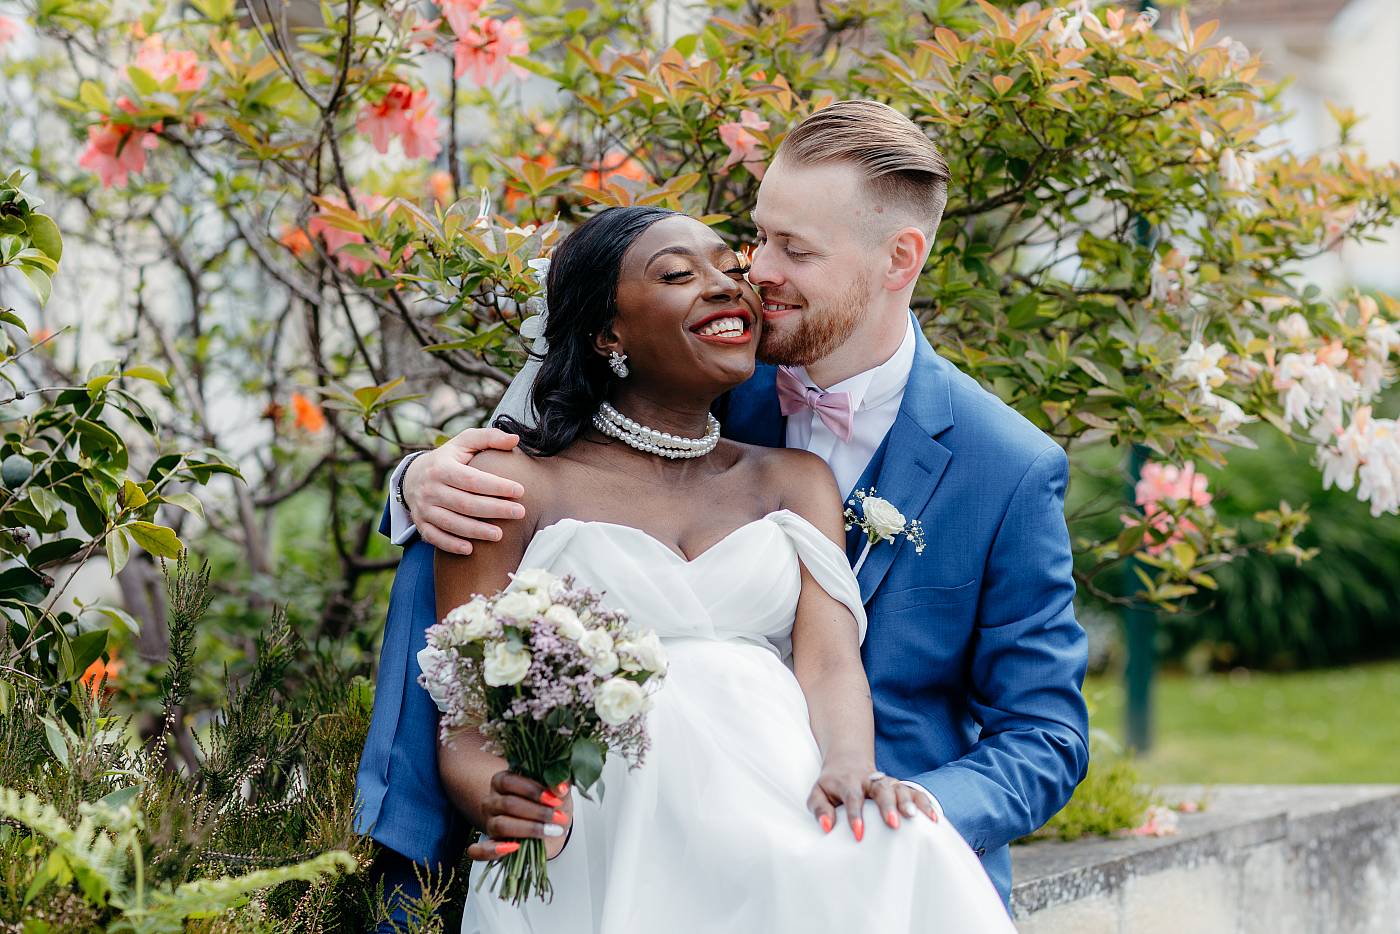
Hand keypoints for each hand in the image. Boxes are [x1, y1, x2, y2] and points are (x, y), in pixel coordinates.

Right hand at [403, 427, 525, 554]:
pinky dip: (451, 545)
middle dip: (494, 510)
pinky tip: (470, 550)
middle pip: (465, 503)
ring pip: (451, 523)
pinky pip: (435, 538)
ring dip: (476, 531)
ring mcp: (424, 508)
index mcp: (442, 467)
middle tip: (520, 513)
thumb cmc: (449, 459)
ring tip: (500, 535)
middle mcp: (430, 489)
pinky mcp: (421, 524)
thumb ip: (489, 438)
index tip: (520, 491)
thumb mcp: (464, 442)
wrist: (413, 476)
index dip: (497, 486)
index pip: (472, 480)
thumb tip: (515, 439)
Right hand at [466, 771, 574, 860]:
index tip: (554, 799)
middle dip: (536, 811)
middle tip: (558, 817)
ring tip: (550, 831)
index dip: (532, 790)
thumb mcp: (559, 792)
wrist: (552, 826)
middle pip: (508, 804)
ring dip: (528, 829)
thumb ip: (560, 785)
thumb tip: (560, 788)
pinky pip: (481, 851)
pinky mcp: (491, 845)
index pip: (509, 781)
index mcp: (502, 781)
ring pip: (501, 825)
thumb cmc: (551, 805)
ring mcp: (490, 823)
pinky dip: (493, 851)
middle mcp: (492, 801)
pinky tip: (513, 848)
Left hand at [807, 760, 937, 840]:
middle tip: (893, 824)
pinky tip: (933, 819)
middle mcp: (870, 780)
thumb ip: (819, 809)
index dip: (855, 815)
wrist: (848, 762)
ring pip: (900, 788)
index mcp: (848, 782)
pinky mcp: (899, 786)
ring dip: (908, 803)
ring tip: (914, 818)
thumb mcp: (818, 793)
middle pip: (881, 790)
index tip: (859, 834)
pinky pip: (914, 792)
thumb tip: (826, 827)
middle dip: (888, 806)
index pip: (852, 797)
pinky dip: (924, 803)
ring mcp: (886, 782)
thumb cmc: (831, 786)